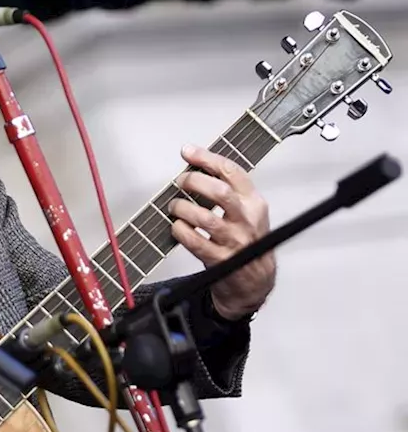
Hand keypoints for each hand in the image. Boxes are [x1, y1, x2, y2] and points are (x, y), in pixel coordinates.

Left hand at [171, 144, 276, 318]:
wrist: (256, 280)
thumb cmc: (246, 241)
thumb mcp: (246, 212)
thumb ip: (227, 191)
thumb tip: (196, 167)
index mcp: (254, 203)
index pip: (232, 172)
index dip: (207, 158)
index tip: (188, 151)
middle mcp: (246, 220)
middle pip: (219, 192)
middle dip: (194, 182)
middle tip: (181, 182)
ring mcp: (234, 241)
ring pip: (204, 217)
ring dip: (182, 208)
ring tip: (175, 207)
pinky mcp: (220, 260)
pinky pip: (194, 241)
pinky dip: (180, 230)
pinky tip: (177, 226)